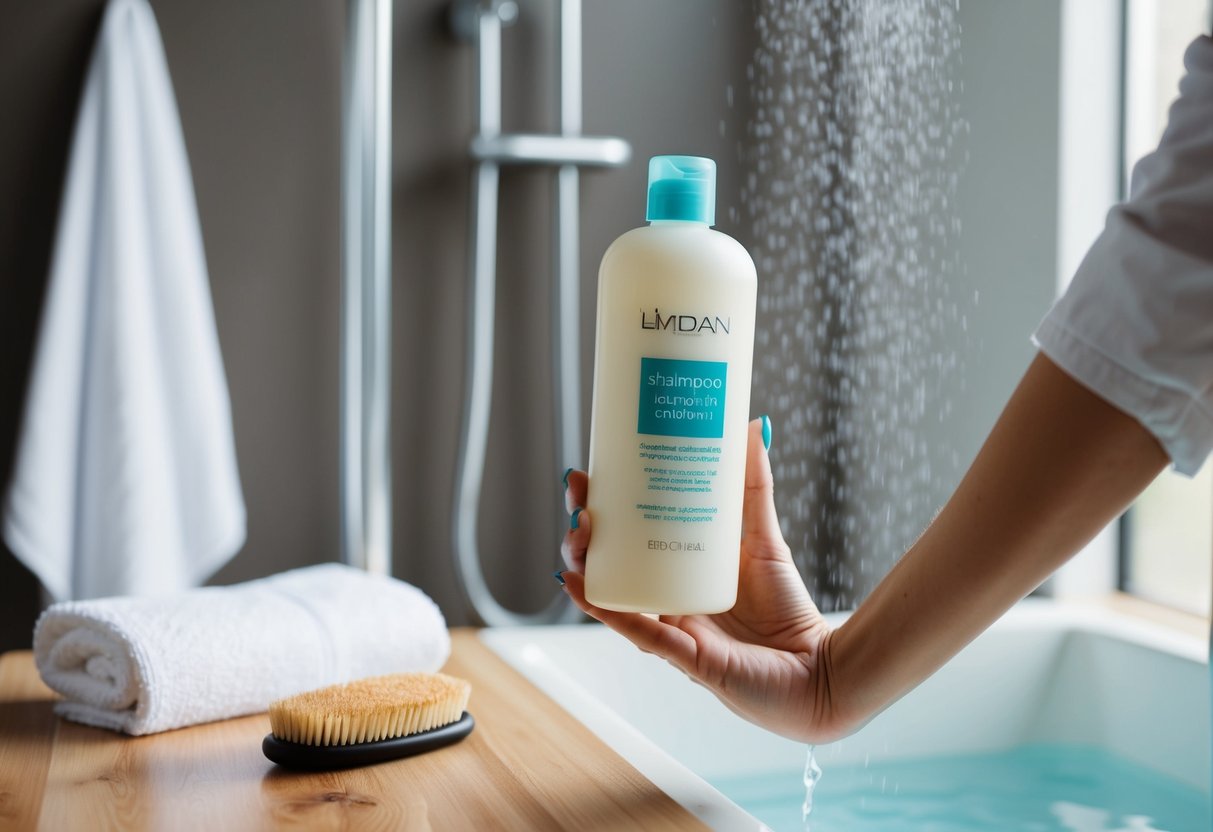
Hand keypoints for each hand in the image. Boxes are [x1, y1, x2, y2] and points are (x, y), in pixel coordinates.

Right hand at [559, 418, 849, 742]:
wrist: (819, 671)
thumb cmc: (788, 611)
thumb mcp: (763, 536)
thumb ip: (755, 485)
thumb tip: (756, 424)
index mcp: (676, 572)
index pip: (624, 537)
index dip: (599, 508)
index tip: (585, 475)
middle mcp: (665, 600)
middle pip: (609, 564)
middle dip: (583, 533)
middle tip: (579, 502)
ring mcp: (670, 628)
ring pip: (613, 595)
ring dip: (585, 566)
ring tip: (578, 535)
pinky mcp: (685, 655)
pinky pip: (637, 631)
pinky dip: (607, 608)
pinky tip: (579, 585)